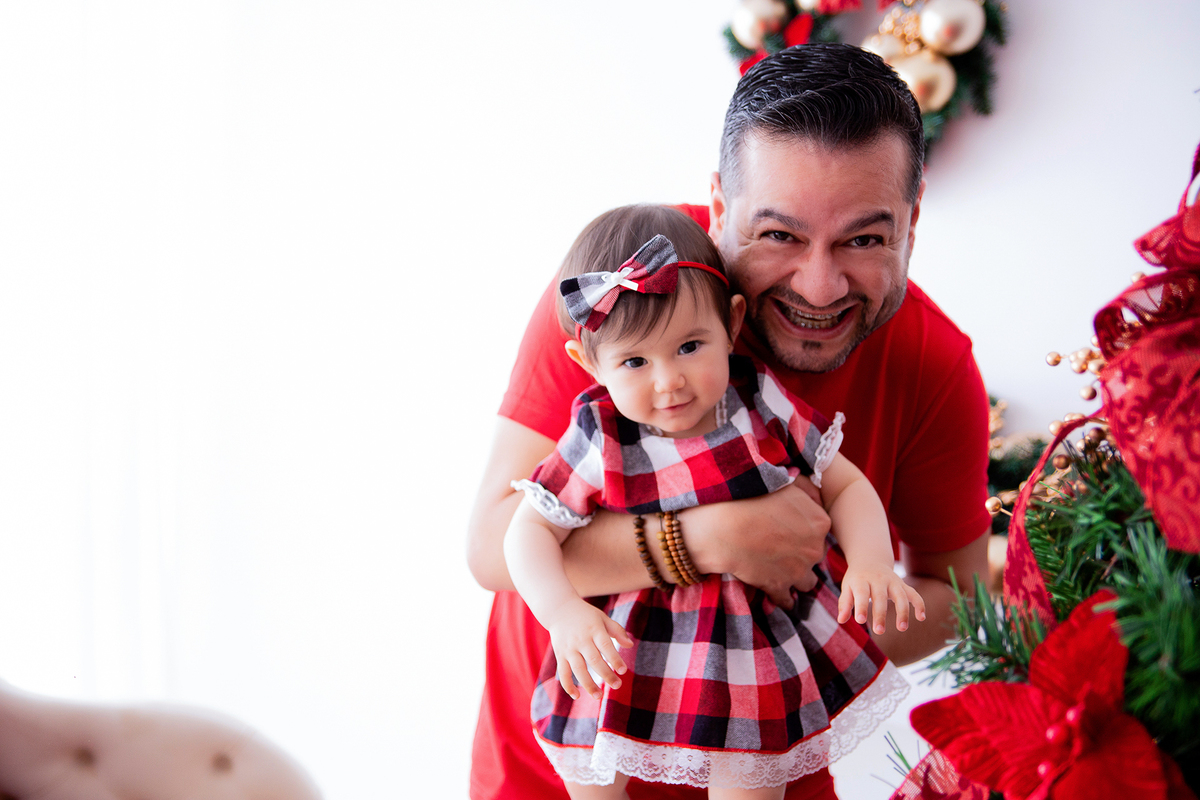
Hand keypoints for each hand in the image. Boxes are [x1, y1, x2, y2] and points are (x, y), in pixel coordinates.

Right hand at [546, 601, 634, 700]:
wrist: (558, 609)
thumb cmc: (586, 615)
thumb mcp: (602, 618)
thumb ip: (617, 630)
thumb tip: (630, 645)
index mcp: (594, 629)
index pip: (606, 646)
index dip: (615, 659)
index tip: (623, 671)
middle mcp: (581, 639)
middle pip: (594, 660)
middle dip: (606, 674)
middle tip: (617, 685)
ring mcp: (569, 648)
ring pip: (578, 669)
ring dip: (588, 684)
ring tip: (598, 696)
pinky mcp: (560, 655)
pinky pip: (563, 673)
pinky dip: (568, 685)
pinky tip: (577, 696)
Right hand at [685, 482, 830, 607]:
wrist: (725, 526)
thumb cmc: (752, 498)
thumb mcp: (786, 482)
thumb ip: (807, 490)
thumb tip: (816, 498)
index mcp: (820, 523)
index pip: (820, 531)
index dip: (805, 531)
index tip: (789, 529)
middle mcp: (815, 549)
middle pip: (814, 556)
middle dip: (801, 553)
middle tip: (780, 546)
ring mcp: (798, 571)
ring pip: (807, 581)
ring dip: (795, 576)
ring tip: (778, 568)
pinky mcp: (779, 587)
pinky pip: (787, 600)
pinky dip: (781, 597)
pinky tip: (771, 587)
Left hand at [837, 566, 926, 634]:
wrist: (870, 560)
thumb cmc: (856, 579)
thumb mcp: (847, 587)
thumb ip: (845, 603)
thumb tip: (841, 621)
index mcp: (862, 580)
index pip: (861, 594)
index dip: (861, 607)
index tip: (860, 621)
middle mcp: (878, 580)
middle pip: (880, 597)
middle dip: (880, 614)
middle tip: (879, 631)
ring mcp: (893, 582)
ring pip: (900, 596)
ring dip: (903, 612)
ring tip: (902, 628)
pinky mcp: (903, 585)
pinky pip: (914, 594)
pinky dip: (920, 604)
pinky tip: (921, 618)